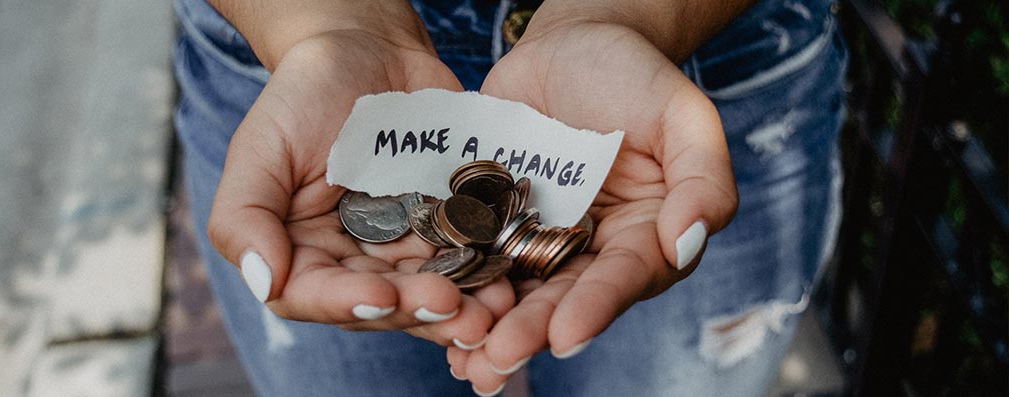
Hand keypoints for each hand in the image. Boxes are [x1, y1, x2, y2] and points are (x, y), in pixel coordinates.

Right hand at [207, 14, 513, 345]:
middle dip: (417, 310)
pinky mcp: (449, 228)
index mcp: (300, 252)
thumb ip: (244, 217)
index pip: (314, 296)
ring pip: (431, 293)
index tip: (383, 295)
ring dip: (463, 309)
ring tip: (493, 310)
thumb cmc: (304, 95)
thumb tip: (263, 281)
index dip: (348, 303)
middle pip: (382, 305)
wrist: (369, 51)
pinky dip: (489, 274)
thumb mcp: (261, 147)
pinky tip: (510, 281)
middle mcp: (353, 261)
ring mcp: (405, 248)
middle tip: (453, 306)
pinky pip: (470, 260)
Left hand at [448, 21, 737, 391]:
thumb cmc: (637, 75)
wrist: (574, 41)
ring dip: (489, 327)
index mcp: (644, 235)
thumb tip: (686, 244)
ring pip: (515, 290)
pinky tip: (431, 313)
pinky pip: (474, 254)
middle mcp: (591, 248)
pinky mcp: (494, 218)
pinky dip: (456, 284)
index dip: (596, 307)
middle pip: (563, 297)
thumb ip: (703, 180)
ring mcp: (539, 235)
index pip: (624, 277)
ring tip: (464, 360)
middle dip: (531, 330)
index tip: (566, 335)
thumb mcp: (684, 116)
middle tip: (498, 358)